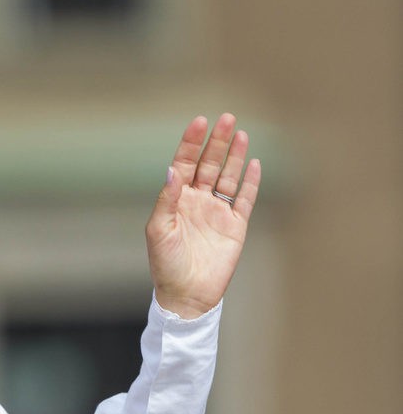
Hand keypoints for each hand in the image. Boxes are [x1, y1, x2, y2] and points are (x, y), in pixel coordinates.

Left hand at [146, 114, 261, 317]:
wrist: (187, 295)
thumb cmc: (166, 264)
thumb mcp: (159, 230)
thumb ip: (166, 200)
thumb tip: (172, 171)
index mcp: (176, 200)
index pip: (184, 164)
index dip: (191, 144)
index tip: (199, 122)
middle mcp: (197, 202)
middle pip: (209, 165)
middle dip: (217, 142)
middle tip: (226, 118)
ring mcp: (217, 212)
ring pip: (228, 177)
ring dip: (235, 155)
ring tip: (240, 133)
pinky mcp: (235, 226)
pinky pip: (245, 199)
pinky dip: (250, 181)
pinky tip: (253, 162)